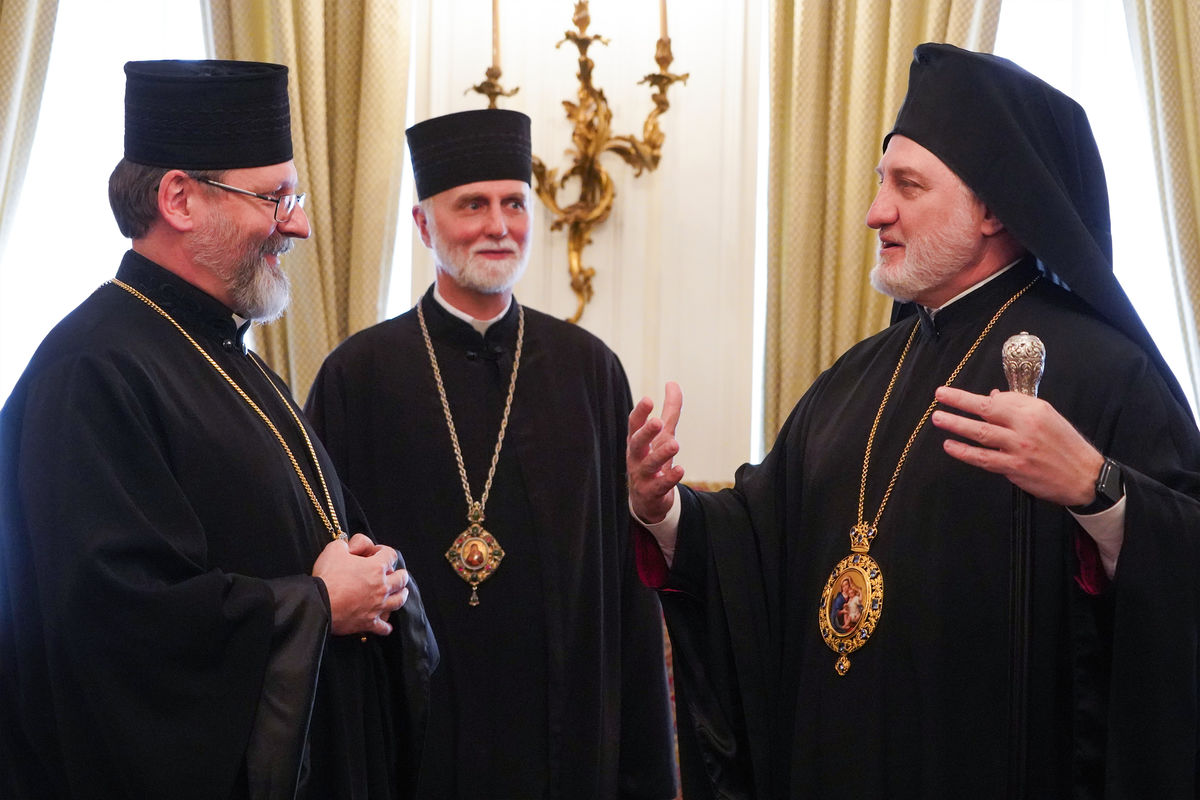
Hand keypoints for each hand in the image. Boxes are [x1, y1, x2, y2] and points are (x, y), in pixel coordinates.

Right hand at [312, 536, 408, 635]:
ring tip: (401, 593)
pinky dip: (386, 626)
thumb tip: (348, 548)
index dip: (385, 551)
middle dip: (400, 574)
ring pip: (399, 600)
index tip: (378, 553)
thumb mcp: (335, 549)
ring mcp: (377, 606)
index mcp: (376, 568)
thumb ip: (346, 545)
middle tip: (396, 573)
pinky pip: (384, 627)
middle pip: (402, 579)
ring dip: (401, 595)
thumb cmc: (327, 576)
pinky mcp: (369, 622)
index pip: (391, 555)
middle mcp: (382, 587)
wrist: (319, 604)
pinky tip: (386, 625)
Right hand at [627, 381, 684, 523]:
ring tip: (675, 444)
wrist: (648, 499)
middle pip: (637, 444)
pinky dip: (669, 479)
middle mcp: (636, 458)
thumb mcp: (663, 435)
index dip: (640, 413)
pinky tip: (680, 470)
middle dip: (646, 433)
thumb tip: (673, 383)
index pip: (634, 425)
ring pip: (648, 465)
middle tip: (657, 422)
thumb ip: (669, 411)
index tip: (648, 399)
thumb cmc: (653, 460)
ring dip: (660, 454)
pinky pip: (659, 486)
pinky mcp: (651, 493)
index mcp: (637, 441)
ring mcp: (641, 476)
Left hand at [931, 385, 1102, 505]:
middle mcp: (1025, 426)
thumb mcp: (1048, 417)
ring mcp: (1018, 448)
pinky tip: (950, 445)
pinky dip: (964, 452)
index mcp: (1035, 410)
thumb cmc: (1066, 445)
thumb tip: (992, 397)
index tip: (959, 395)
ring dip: (956, 424)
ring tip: (938, 417)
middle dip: (959, 401)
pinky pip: (983, 458)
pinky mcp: (1013, 468)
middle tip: (939, 395)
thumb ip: (1019, 406)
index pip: (999, 399)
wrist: (1085, 476)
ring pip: (980, 432)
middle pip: (986, 410)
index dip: (978, 397)